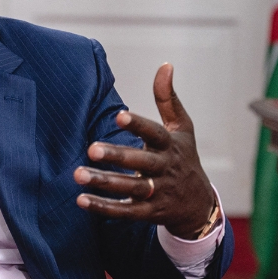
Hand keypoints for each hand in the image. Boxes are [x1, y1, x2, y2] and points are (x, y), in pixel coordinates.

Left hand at [72, 63, 216, 238]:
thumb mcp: (182, 129)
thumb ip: (168, 99)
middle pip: (141, 163)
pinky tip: (81, 199)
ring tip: (78, 174)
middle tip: (91, 149)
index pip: (155, 134)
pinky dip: (104, 207)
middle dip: (117, 156)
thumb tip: (165, 64)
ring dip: (105, 183)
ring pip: (131, 189)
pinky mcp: (150, 213)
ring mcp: (159, 193)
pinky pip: (126, 212)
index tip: (119, 115)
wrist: (199, 205)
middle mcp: (165, 169)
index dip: (138, 125)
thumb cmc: (184, 158)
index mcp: (170, 146)